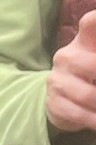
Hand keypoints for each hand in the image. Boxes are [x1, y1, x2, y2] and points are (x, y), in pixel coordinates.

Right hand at [47, 9, 95, 134]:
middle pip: (93, 65)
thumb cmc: (90, 73)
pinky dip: (94, 120)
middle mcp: (67, 56)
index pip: (90, 24)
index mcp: (85, 41)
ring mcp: (57, 78)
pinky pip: (79, 114)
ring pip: (89, 95)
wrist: (62, 97)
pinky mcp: (53, 101)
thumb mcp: (95, 58)